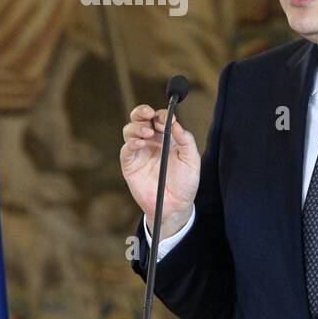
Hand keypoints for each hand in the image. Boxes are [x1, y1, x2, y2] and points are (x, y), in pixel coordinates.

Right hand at [120, 104, 199, 237]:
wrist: (175, 206)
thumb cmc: (185, 183)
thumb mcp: (192, 160)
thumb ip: (186, 140)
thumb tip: (175, 123)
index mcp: (166, 137)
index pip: (159, 118)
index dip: (161, 114)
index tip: (167, 117)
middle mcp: (151, 141)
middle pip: (140, 119)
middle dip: (141, 111)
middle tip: (148, 113)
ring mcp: (139, 152)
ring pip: (130, 130)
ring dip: (137, 127)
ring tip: (147, 134)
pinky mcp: (130, 164)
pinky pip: (126, 149)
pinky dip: (131, 143)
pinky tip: (140, 144)